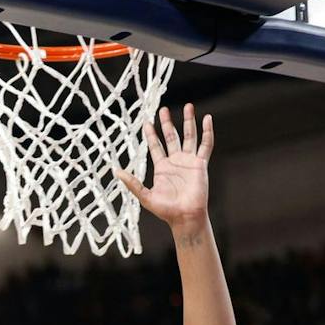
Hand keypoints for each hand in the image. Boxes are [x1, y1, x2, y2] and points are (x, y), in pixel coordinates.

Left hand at [116, 103, 213, 230]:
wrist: (185, 217)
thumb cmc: (166, 210)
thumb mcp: (145, 196)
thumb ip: (132, 183)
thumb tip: (116, 172)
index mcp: (162, 167)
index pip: (155, 146)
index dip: (151, 134)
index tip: (146, 122)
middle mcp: (176, 162)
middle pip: (171, 137)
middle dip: (167, 123)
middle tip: (163, 109)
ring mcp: (189, 161)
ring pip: (189, 136)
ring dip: (189, 122)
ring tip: (189, 106)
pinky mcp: (201, 164)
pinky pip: (206, 145)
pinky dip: (207, 132)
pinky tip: (207, 119)